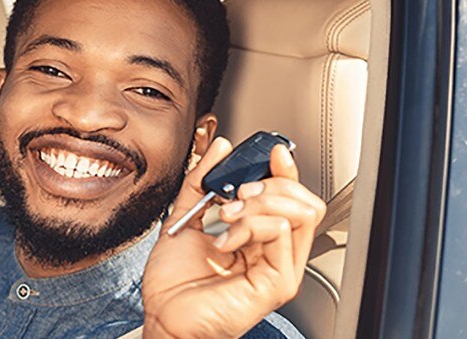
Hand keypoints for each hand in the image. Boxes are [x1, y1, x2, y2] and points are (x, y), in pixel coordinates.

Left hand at [141, 137, 324, 337]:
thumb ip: (200, 182)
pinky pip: (281, 232)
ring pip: (298, 213)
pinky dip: (250, 225)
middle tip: (238, 192)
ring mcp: (279, 268)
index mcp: (258, 239)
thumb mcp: (184, 218)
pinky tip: (225, 240)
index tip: (271, 153)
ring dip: (259, 202)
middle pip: (303, 201)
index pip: (289, 199)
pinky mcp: (278, 283)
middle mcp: (273, 253)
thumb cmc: (174, 284)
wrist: (163, 317)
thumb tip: (219, 149)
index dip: (284, 171)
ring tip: (228, 215)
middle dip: (270, 184)